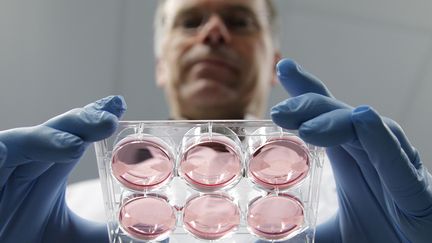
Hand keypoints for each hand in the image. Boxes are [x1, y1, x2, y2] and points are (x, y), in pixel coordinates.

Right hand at [0, 96, 125, 242]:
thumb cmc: (20, 237)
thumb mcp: (66, 236)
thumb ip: (99, 232)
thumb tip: (139, 235)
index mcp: (50, 168)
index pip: (77, 136)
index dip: (95, 119)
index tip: (119, 106)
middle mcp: (27, 162)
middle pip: (57, 132)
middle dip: (83, 122)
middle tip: (109, 119)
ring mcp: (3, 166)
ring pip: (22, 142)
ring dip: (48, 140)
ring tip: (75, 145)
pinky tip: (3, 152)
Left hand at [271, 59, 431, 242]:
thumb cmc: (385, 238)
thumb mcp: (334, 236)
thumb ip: (302, 234)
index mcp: (350, 159)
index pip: (324, 114)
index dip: (305, 88)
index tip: (283, 68)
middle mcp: (369, 154)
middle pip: (337, 114)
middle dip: (308, 106)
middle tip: (279, 112)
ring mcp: (393, 166)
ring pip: (366, 127)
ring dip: (335, 120)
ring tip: (306, 128)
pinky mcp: (415, 188)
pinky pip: (397, 156)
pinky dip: (380, 137)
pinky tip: (364, 119)